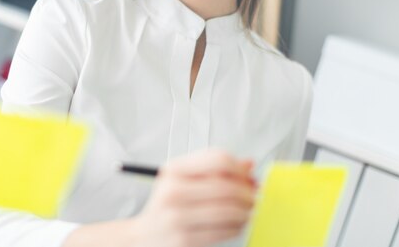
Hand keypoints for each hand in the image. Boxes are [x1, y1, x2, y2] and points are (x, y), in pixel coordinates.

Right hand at [131, 149, 257, 246]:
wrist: (143, 237)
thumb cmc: (169, 205)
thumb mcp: (184, 180)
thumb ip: (214, 170)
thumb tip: (248, 165)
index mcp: (174, 170)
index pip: (218, 159)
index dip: (239, 168)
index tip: (247, 177)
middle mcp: (173, 191)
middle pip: (227, 187)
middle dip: (248, 194)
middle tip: (254, 198)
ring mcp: (178, 217)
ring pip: (229, 211)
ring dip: (246, 212)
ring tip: (248, 212)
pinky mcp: (184, 239)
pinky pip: (224, 231)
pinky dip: (238, 227)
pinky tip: (236, 224)